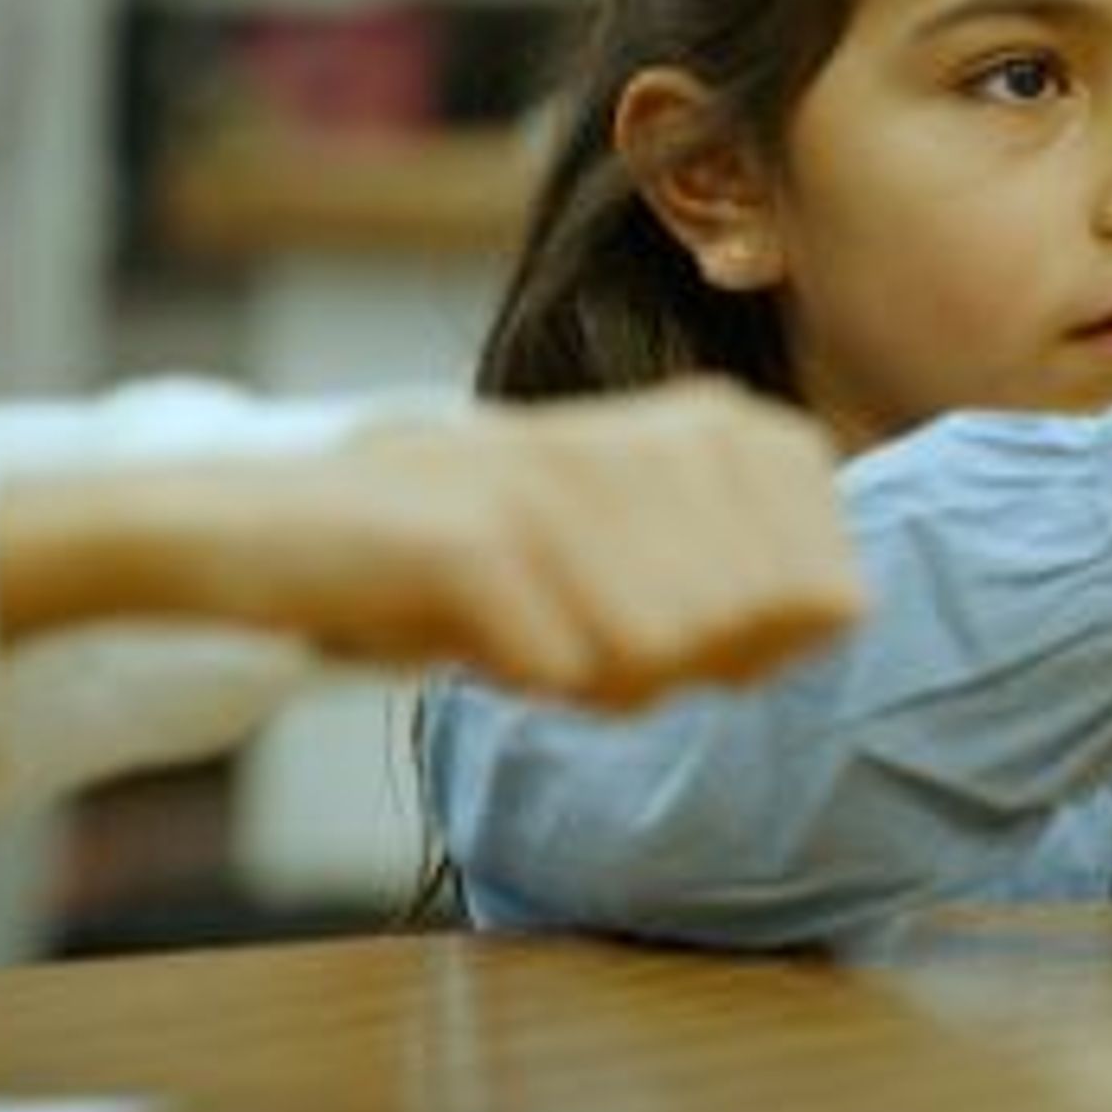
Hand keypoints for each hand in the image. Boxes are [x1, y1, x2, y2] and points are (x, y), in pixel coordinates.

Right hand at [0, 379, 865, 705]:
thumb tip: (840, 616)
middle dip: (678, 674)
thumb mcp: (629, 534)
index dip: (762, 649)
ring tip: (530, 629)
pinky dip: (525, 684)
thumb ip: (745, 566)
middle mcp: (648, 437)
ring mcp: (561, 481)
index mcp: (710, 426)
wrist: (271, 522)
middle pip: (749, 642)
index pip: (833, 592)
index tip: (674, 625)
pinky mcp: (475, 539)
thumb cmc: (474, 548)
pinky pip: (563, 673)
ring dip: (595, 683)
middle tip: (584, 634)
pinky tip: (479, 642)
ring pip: (661, 664)